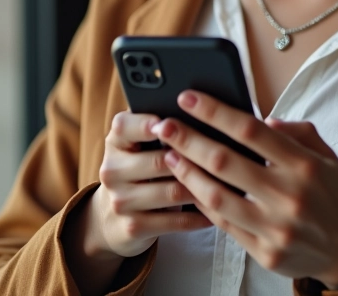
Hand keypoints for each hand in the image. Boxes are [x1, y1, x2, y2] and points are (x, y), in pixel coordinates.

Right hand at [92, 111, 212, 258]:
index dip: (148, 123)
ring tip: (226, 182)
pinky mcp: (132, 228)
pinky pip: (174, 221)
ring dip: (201, 188)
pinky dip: (198, 216)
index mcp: (115, 141)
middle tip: (223, 156)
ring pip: (171, 192)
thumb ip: (162, 127)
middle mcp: (112, 170)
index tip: (174, 121)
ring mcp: (120, 201)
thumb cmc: (141, 168)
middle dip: (193, 159)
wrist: (112, 218)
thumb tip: (201, 110)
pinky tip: (217, 210)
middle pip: (159, 161)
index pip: (125, 126)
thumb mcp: (140, 144)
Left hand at [152, 91, 337, 288]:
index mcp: (304, 165)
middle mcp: (289, 196)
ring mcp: (275, 228)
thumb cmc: (333, 193)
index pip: (250, 130)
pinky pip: (223, 224)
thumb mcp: (325, 153)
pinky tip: (189, 185)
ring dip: (187, 173)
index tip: (188, 98)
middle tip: (164, 125)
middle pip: (225, 162)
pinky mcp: (265, 253)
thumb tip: (263, 118)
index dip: (215, 111)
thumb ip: (296, 131)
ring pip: (217, 196)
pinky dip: (202, 202)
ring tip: (170, 154)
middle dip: (189, 139)